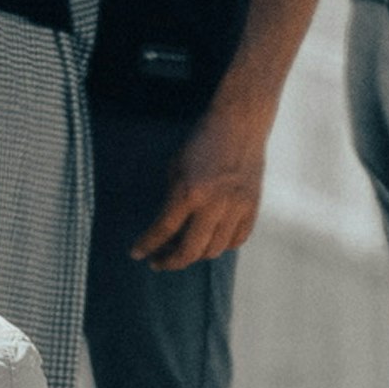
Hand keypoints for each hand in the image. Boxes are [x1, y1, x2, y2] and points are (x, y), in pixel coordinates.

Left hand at [129, 97, 266, 270]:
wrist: (239, 125)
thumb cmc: (202, 141)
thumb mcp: (177, 166)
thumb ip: (172, 199)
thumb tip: (168, 228)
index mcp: (189, 191)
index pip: (163, 229)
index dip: (147, 245)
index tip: (137, 254)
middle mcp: (213, 205)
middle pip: (190, 250)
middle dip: (170, 261)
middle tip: (159, 262)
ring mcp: (236, 209)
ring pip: (214, 250)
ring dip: (195, 255)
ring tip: (183, 251)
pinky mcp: (252, 208)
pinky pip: (236, 240)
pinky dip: (221, 245)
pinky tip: (209, 241)